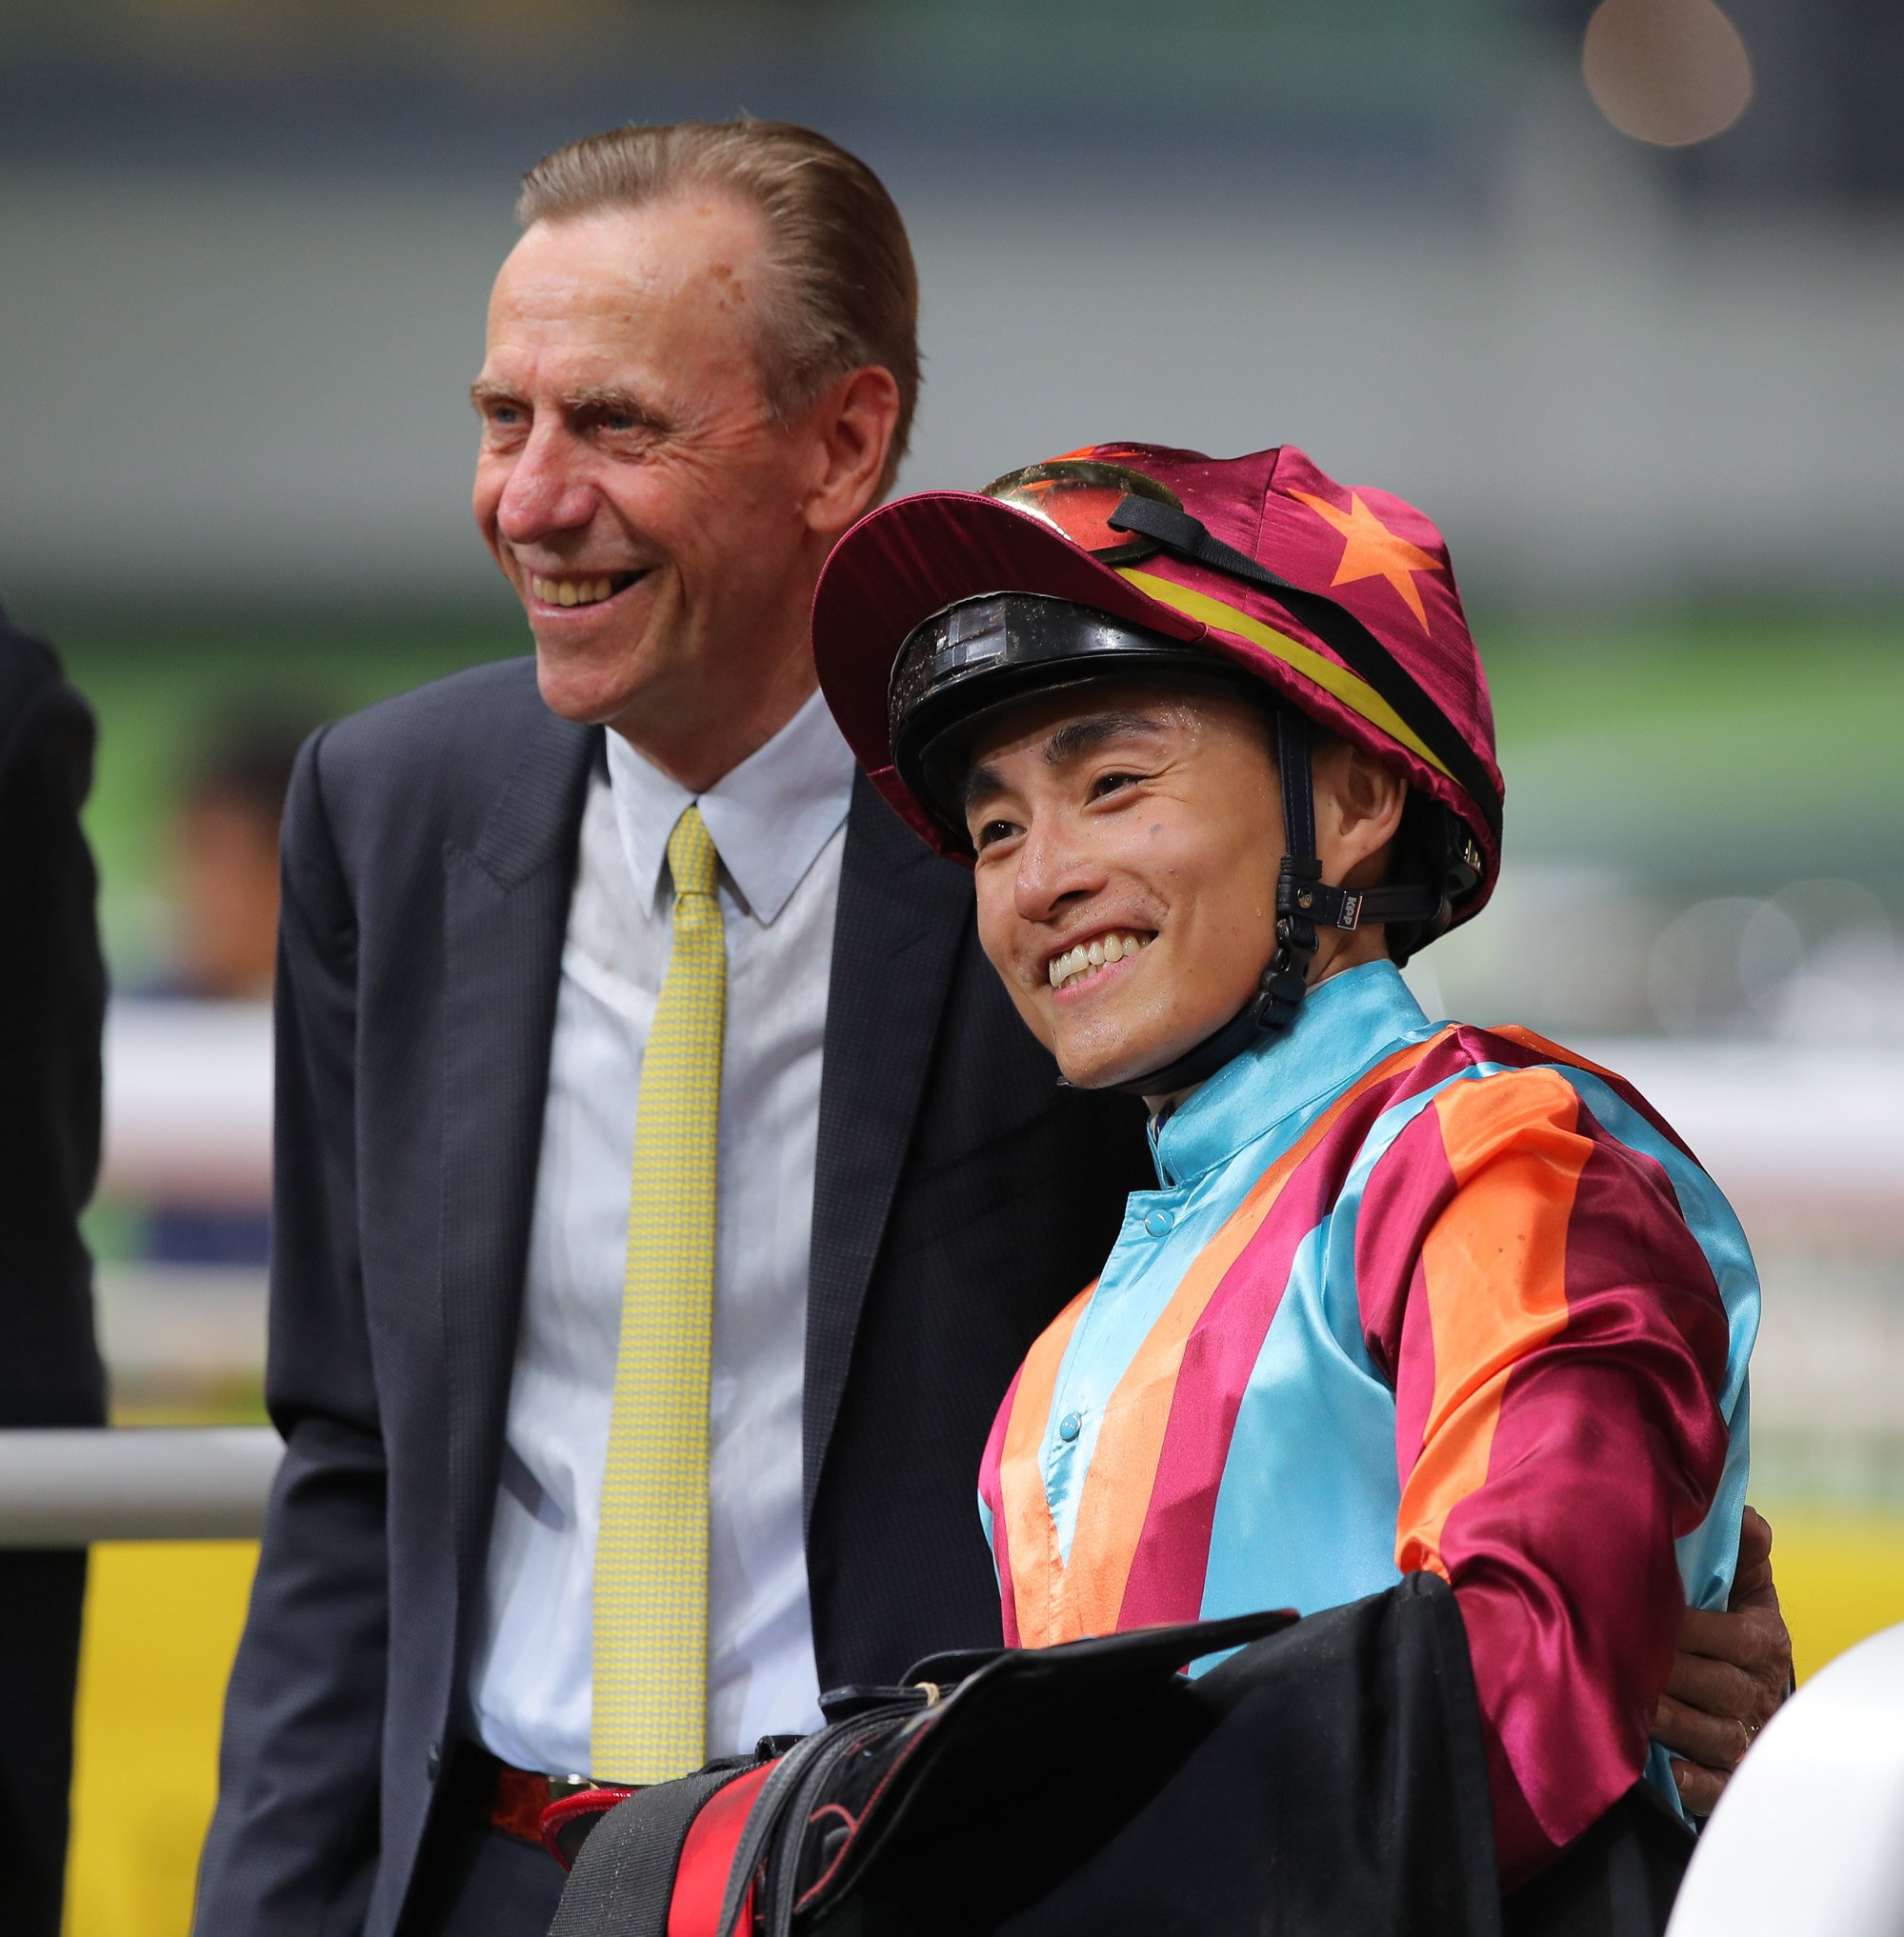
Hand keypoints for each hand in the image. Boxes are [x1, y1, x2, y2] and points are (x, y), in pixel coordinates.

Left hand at [1653, 1505, 1792, 1816]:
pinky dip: (1692, 1778)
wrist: (1724, 1677)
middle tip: (1614, 1656)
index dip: (1688, 1626)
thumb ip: (1736, 1548)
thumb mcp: (1734, 1582)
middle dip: (1666, 1670)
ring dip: (1669, 1720)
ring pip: (1712, 1734)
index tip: (1637, 1610)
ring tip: (1625, 1704)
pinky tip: (1664, 1765)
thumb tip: (1746, 1517)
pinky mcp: (1723, 1777)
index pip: (1733, 1636)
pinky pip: (1714, 1785)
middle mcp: (1757, 1690)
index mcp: (1762, 1641)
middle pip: (1719, 1685)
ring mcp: (1742, 1735)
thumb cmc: (1717, 1619)